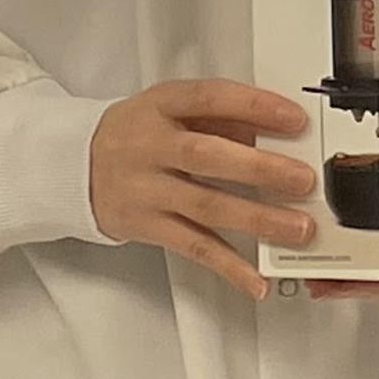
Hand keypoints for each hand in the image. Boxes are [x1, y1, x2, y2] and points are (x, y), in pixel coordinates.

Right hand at [90, 80, 314, 302]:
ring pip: (206, 206)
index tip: (295, 119)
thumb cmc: (138, 134)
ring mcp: (147, 189)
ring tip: (298, 229)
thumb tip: (281, 134)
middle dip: (260, 169)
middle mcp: (151, 146)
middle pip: (207, 157)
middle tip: (304, 180)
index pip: (209, 99)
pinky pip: (193, 247)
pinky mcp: (148, 226)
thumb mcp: (172, 110)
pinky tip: (256, 280)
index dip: (254, 107)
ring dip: (257, 220)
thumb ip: (222, 117)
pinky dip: (228, 267)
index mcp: (161, 105)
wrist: (74, 167)